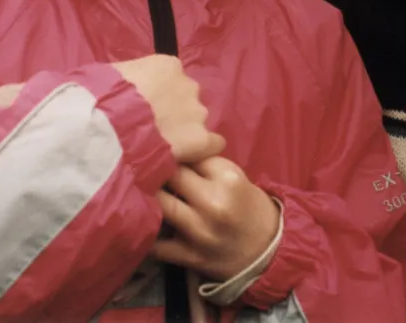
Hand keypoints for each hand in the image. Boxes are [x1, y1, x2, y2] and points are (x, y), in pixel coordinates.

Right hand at [112, 55, 224, 163]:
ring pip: (196, 123)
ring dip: (184, 133)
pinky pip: (212, 145)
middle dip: (174, 114)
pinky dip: (201, 152)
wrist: (106, 126)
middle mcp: (188, 85)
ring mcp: (196, 112)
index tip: (148, 110)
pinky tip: (186, 159)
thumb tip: (123, 85)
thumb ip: (128, 78)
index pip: (172, 80)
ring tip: (162, 149)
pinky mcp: (201, 139)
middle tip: (154, 131)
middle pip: (186, 101)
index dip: (160, 98)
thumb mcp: (112, 75)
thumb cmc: (101, 98)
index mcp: (167, 66)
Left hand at [151, 157, 279, 281]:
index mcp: (227, 179)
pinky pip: (157, 245)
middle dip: (157, 168)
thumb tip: (170, 149)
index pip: (189, 155)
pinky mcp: (190, 256)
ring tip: (140, 188)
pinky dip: (146, 233)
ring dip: (148, 195)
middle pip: (170, 175)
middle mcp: (213, 203)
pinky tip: (140, 222)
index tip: (160, 149)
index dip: (173, 150)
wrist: (265, 248)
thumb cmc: (247, 205)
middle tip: (144, 165)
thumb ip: (205, 163)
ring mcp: (200, 232)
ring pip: (159, 205)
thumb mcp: (234, 176)